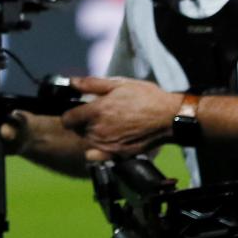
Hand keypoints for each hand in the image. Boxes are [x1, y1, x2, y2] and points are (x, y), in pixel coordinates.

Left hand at [61, 76, 176, 159]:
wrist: (169, 117)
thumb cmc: (147, 98)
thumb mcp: (119, 84)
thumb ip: (92, 84)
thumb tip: (72, 82)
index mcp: (96, 111)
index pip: (68, 119)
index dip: (71, 114)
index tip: (78, 111)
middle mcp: (98, 130)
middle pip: (77, 130)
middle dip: (83, 122)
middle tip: (100, 115)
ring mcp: (107, 144)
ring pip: (87, 141)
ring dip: (92, 134)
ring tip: (110, 124)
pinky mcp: (116, 154)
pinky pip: (97, 155)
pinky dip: (98, 150)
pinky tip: (109, 140)